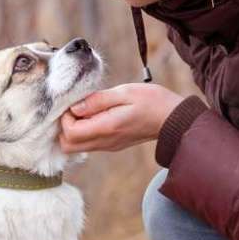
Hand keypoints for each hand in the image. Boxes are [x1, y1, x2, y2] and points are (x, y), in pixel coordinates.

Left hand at [59, 83, 184, 152]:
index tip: (76, 103)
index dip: (66, 118)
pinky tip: (95, 115)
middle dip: (65, 127)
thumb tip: (74, 107)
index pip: (70, 133)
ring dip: (74, 129)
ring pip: (77, 147)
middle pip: (69, 146)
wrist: (173, 119)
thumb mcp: (125, 93)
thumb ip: (97, 100)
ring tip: (87, 109)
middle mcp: (105, 142)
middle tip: (76, 107)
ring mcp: (108, 146)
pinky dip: (84, 131)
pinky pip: (89, 143)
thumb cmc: (152, 101)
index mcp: (107, 128)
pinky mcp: (112, 144)